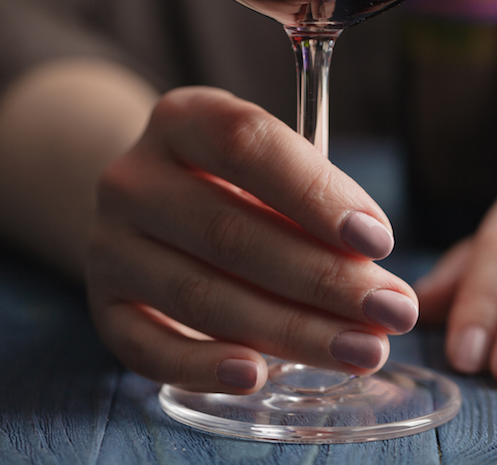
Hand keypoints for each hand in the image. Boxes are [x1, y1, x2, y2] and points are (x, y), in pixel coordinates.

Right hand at [86, 87, 418, 393]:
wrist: (148, 207)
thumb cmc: (235, 185)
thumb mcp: (269, 164)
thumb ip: (314, 194)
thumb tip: (371, 261)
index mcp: (181, 120)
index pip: (247, 144)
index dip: (316, 193)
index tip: (379, 241)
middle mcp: (133, 179)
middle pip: (232, 232)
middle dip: (324, 280)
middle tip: (392, 312)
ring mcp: (109, 245)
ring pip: (202, 296)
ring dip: (291, 331)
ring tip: (362, 351)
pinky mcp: (103, 307)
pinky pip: (149, 348)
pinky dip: (205, 367)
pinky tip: (259, 376)